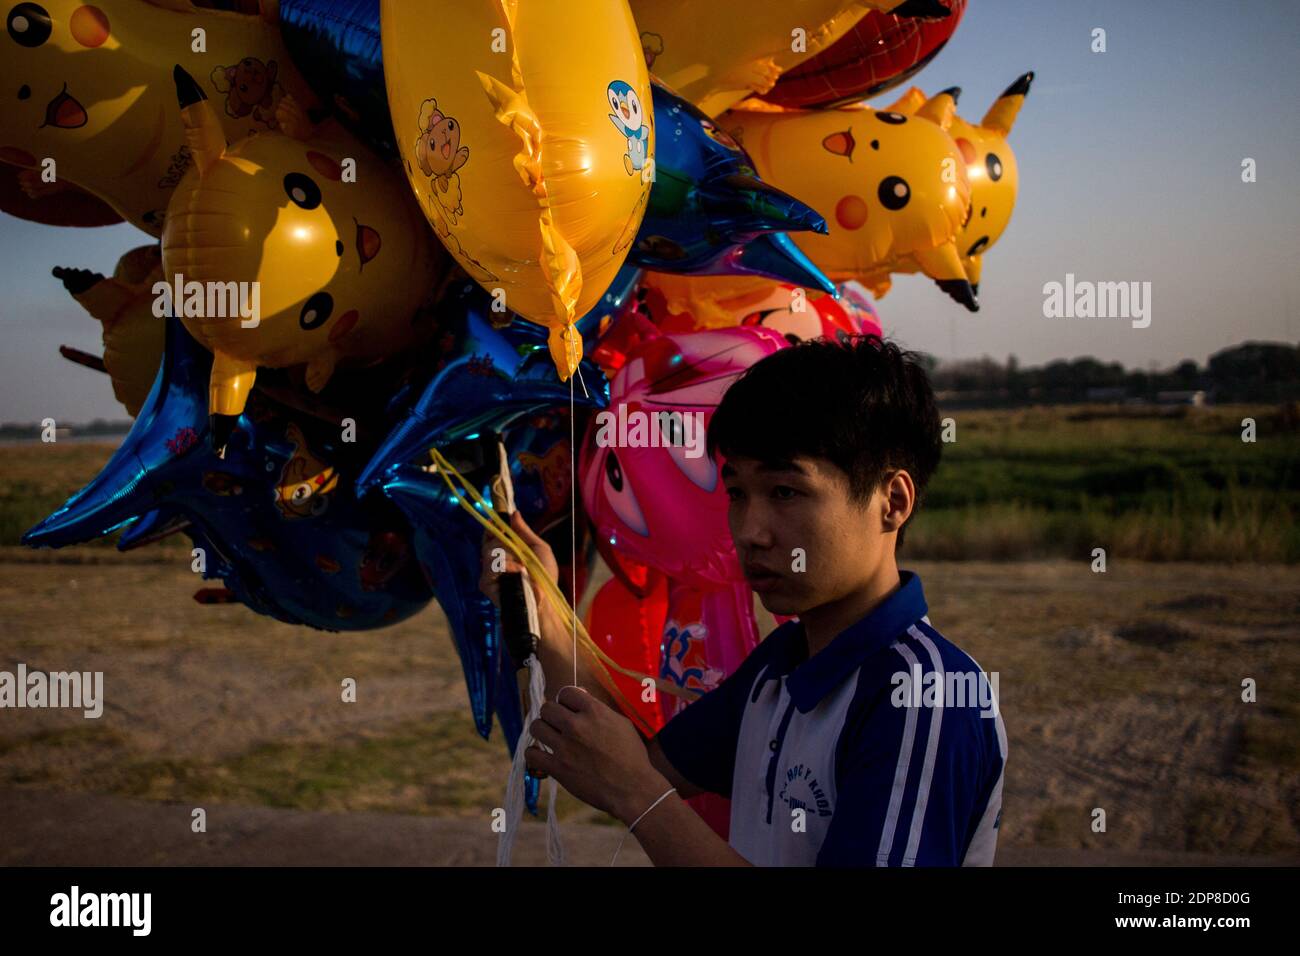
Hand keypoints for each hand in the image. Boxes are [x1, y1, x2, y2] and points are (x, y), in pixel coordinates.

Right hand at [479, 510, 563, 639]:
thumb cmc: (545, 578)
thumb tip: (514, 512)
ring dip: (508, 555)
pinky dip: (506, 566)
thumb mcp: (538, 549)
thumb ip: (524, 531)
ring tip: (521, 567)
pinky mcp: (485, 584)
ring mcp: (488, 573)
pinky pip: (490, 565)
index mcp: (506, 554)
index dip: (494, 527)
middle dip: (504, 541)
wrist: (545, 600)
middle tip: (518, 551)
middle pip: (489, 540)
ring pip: (489, 551)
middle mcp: (494, 563)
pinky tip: (517, 573)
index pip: (492, 535)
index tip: (498, 519)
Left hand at [526, 687, 669, 824]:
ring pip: (536, 727)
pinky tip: (542, 755)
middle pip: (547, 708)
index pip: (566, 692)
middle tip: (557, 724)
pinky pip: (531, 754)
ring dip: (541, 731)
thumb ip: (599, 709)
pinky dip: (534, 754)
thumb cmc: (631, 755)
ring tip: (549, 737)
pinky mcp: (558, 768)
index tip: (569, 709)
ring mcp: (565, 747)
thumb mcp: (621, 723)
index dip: (566, 700)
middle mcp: (576, 725)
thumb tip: (581, 696)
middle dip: (552, 714)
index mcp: (594, 711)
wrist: (631, 788)